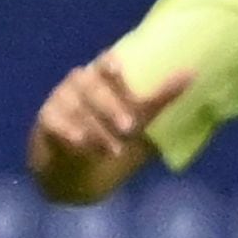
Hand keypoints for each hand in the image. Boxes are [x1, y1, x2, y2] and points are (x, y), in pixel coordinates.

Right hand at [34, 53, 186, 169]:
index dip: (110, 65)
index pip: (104, 63)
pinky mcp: (45, 122)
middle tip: (128, 128)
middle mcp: (78, 85)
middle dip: (110, 106)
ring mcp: (59, 101)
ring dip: (95, 128)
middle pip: (90, 84)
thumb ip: (160, 99)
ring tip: (112, 150)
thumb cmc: (110, 138)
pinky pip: (55, 123)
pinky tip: (82, 145)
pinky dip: (70, 133)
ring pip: (75, 106)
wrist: (78, 174)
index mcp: (101, 79)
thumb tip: (191, 74)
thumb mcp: (139, 121)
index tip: (119, 70)